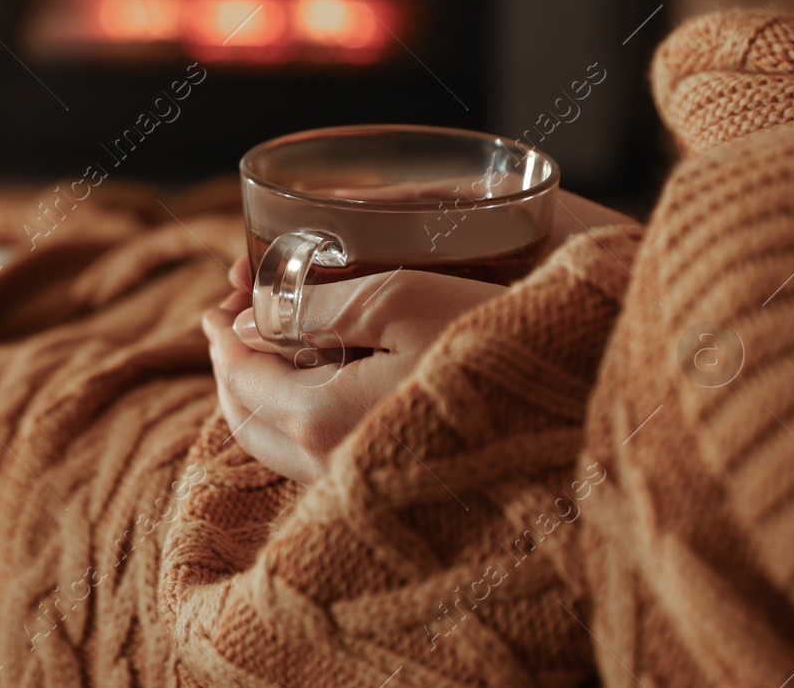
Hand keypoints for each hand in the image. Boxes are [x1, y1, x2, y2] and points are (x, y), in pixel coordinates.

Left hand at [200, 256, 504, 482]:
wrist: (578, 416)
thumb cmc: (495, 342)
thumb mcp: (399, 298)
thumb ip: (312, 308)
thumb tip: (252, 320)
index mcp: (320, 418)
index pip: (241, 378)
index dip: (221, 336)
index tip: (215, 305)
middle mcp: (330, 467)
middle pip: (248, 421)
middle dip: (231, 369)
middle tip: (230, 325)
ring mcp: (361, 489)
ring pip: (279, 445)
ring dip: (262, 395)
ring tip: (269, 349)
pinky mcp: (392, 494)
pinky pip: (316, 459)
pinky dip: (298, 417)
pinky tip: (318, 384)